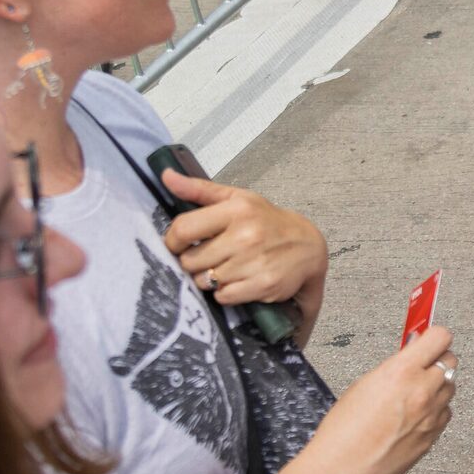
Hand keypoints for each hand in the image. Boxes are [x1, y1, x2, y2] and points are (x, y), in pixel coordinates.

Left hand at [162, 173, 327, 308]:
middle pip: (190, 261)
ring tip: (225, 268)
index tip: (178, 244)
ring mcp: (254, 262)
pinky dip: (225, 293)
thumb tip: (165, 176)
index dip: (172, 241)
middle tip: (209, 257)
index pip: (183, 228)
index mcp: (236, 210)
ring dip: (209, 279)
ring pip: (204, 281)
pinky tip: (237, 281)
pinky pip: (223, 297)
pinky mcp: (263, 285)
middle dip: (194, 262)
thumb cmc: (266, 221)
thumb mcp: (238, 199)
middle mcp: (245, 235)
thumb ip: (199, 189)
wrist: (308, 247)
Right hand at [303, 326, 455, 473]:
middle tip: (421, 365)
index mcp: (401, 372)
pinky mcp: (434, 435)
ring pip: (450, 387)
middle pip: (450, 360)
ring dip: (437, 385)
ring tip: (413, 394)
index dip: (434, 336)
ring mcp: (431, 415)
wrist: (343, 468)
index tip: (428, 339)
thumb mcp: (365, 383)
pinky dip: (435, 410)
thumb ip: (396, 366)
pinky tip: (414, 416)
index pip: (440, 337)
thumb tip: (413, 352)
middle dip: (437, 359)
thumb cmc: (344, 430)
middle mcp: (422, 391)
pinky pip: (445, 412)